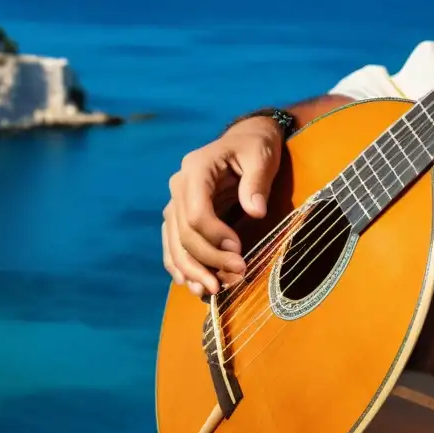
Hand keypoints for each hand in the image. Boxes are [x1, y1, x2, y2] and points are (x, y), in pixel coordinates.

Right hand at [162, 116, 282, 295]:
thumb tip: (256, 210)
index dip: (215, 236)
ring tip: (213, 290)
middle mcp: (178, 186)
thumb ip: (257, 181)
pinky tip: (190, 284)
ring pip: (174, 243)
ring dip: (192, 270)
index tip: (239, 250)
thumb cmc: (255, 147)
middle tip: (238, 274)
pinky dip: (179, 266)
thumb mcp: (262, 155)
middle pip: (184, 233)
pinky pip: (171, 244)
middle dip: (208, 259)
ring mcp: (175, 201)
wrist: (244, 141)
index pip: (195, 212)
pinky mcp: (179, 215)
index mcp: (196, 169)